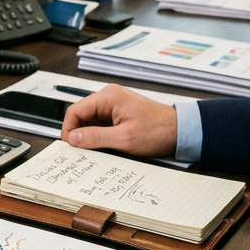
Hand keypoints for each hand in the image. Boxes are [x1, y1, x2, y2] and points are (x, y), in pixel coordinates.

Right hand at [61, 84, 177, 156]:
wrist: (181, 131)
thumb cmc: (158, 131)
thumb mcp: (124, 138)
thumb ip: (95, 137)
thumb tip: (72, 139)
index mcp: (108, 97)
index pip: (75, 111)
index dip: (69, 130)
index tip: (70, 147)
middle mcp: (108, 97)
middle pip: (80, 116)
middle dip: (78, 134)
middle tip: (82, 152)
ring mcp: (113, 106)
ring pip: (88, 122)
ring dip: (89, 136)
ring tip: (96, 150)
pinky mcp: (117, 114)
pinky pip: (99, 125)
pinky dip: (98, 136)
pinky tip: (105, 147)